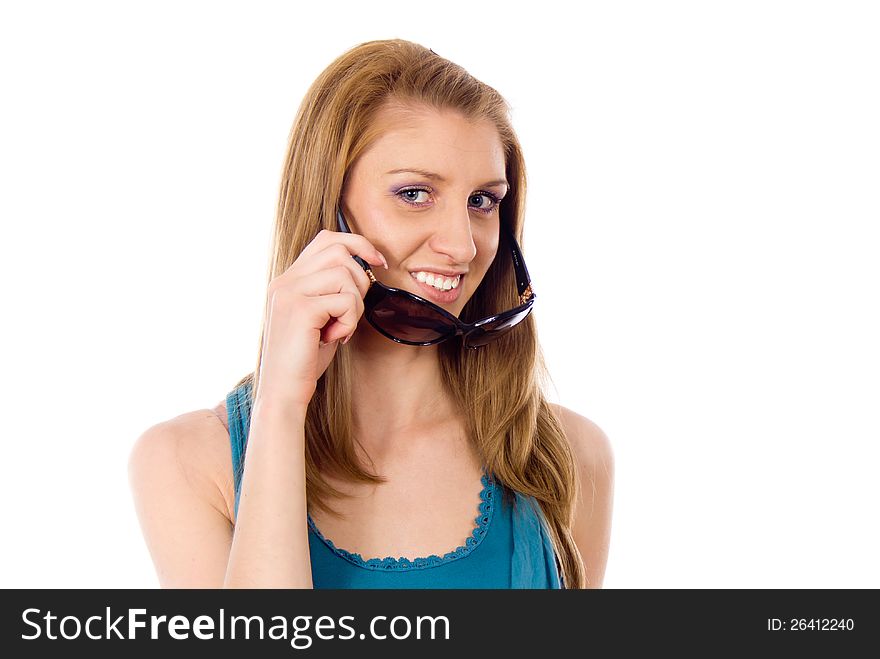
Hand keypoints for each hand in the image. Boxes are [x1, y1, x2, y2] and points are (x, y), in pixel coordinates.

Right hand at [254, 229, 386, 408]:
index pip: (326, 239)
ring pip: (345, 274)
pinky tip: (335, 338)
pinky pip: (345, 300)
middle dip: (360, 278)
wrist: (283, 391)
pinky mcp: (300, 309)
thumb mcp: (319, 318)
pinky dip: (349, 321)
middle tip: (352, 310)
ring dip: (355, 305)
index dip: (358, 244)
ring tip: (340, 328)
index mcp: (288, 280)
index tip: (378, 262)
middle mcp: (285, 281)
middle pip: (338, 250)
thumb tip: (365, 268)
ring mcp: (290, 293)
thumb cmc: (305, 359)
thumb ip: (331, 292)